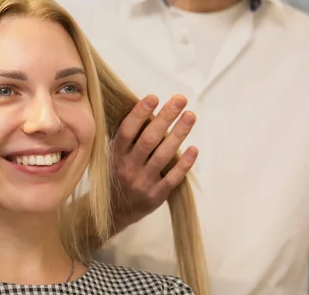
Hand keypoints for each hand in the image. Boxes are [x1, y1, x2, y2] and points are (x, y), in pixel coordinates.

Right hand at [110, 93, 196, 230]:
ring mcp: (142, 182)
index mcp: (116, 154)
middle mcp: (128, 167)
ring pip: (163, 155)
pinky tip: (194, 149)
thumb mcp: (113, 155)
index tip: (153, 97)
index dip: (139, 114)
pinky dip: (184, 164)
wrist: (114, 211)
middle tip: (180, 99)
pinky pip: (172, 178)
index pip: (127, 131)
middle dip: (165, 117)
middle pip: (149, 139)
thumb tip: (146, 108)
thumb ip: (127, 137)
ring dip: (179, 134)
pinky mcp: (156, 195)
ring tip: (190, 116)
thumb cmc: (118, 174)